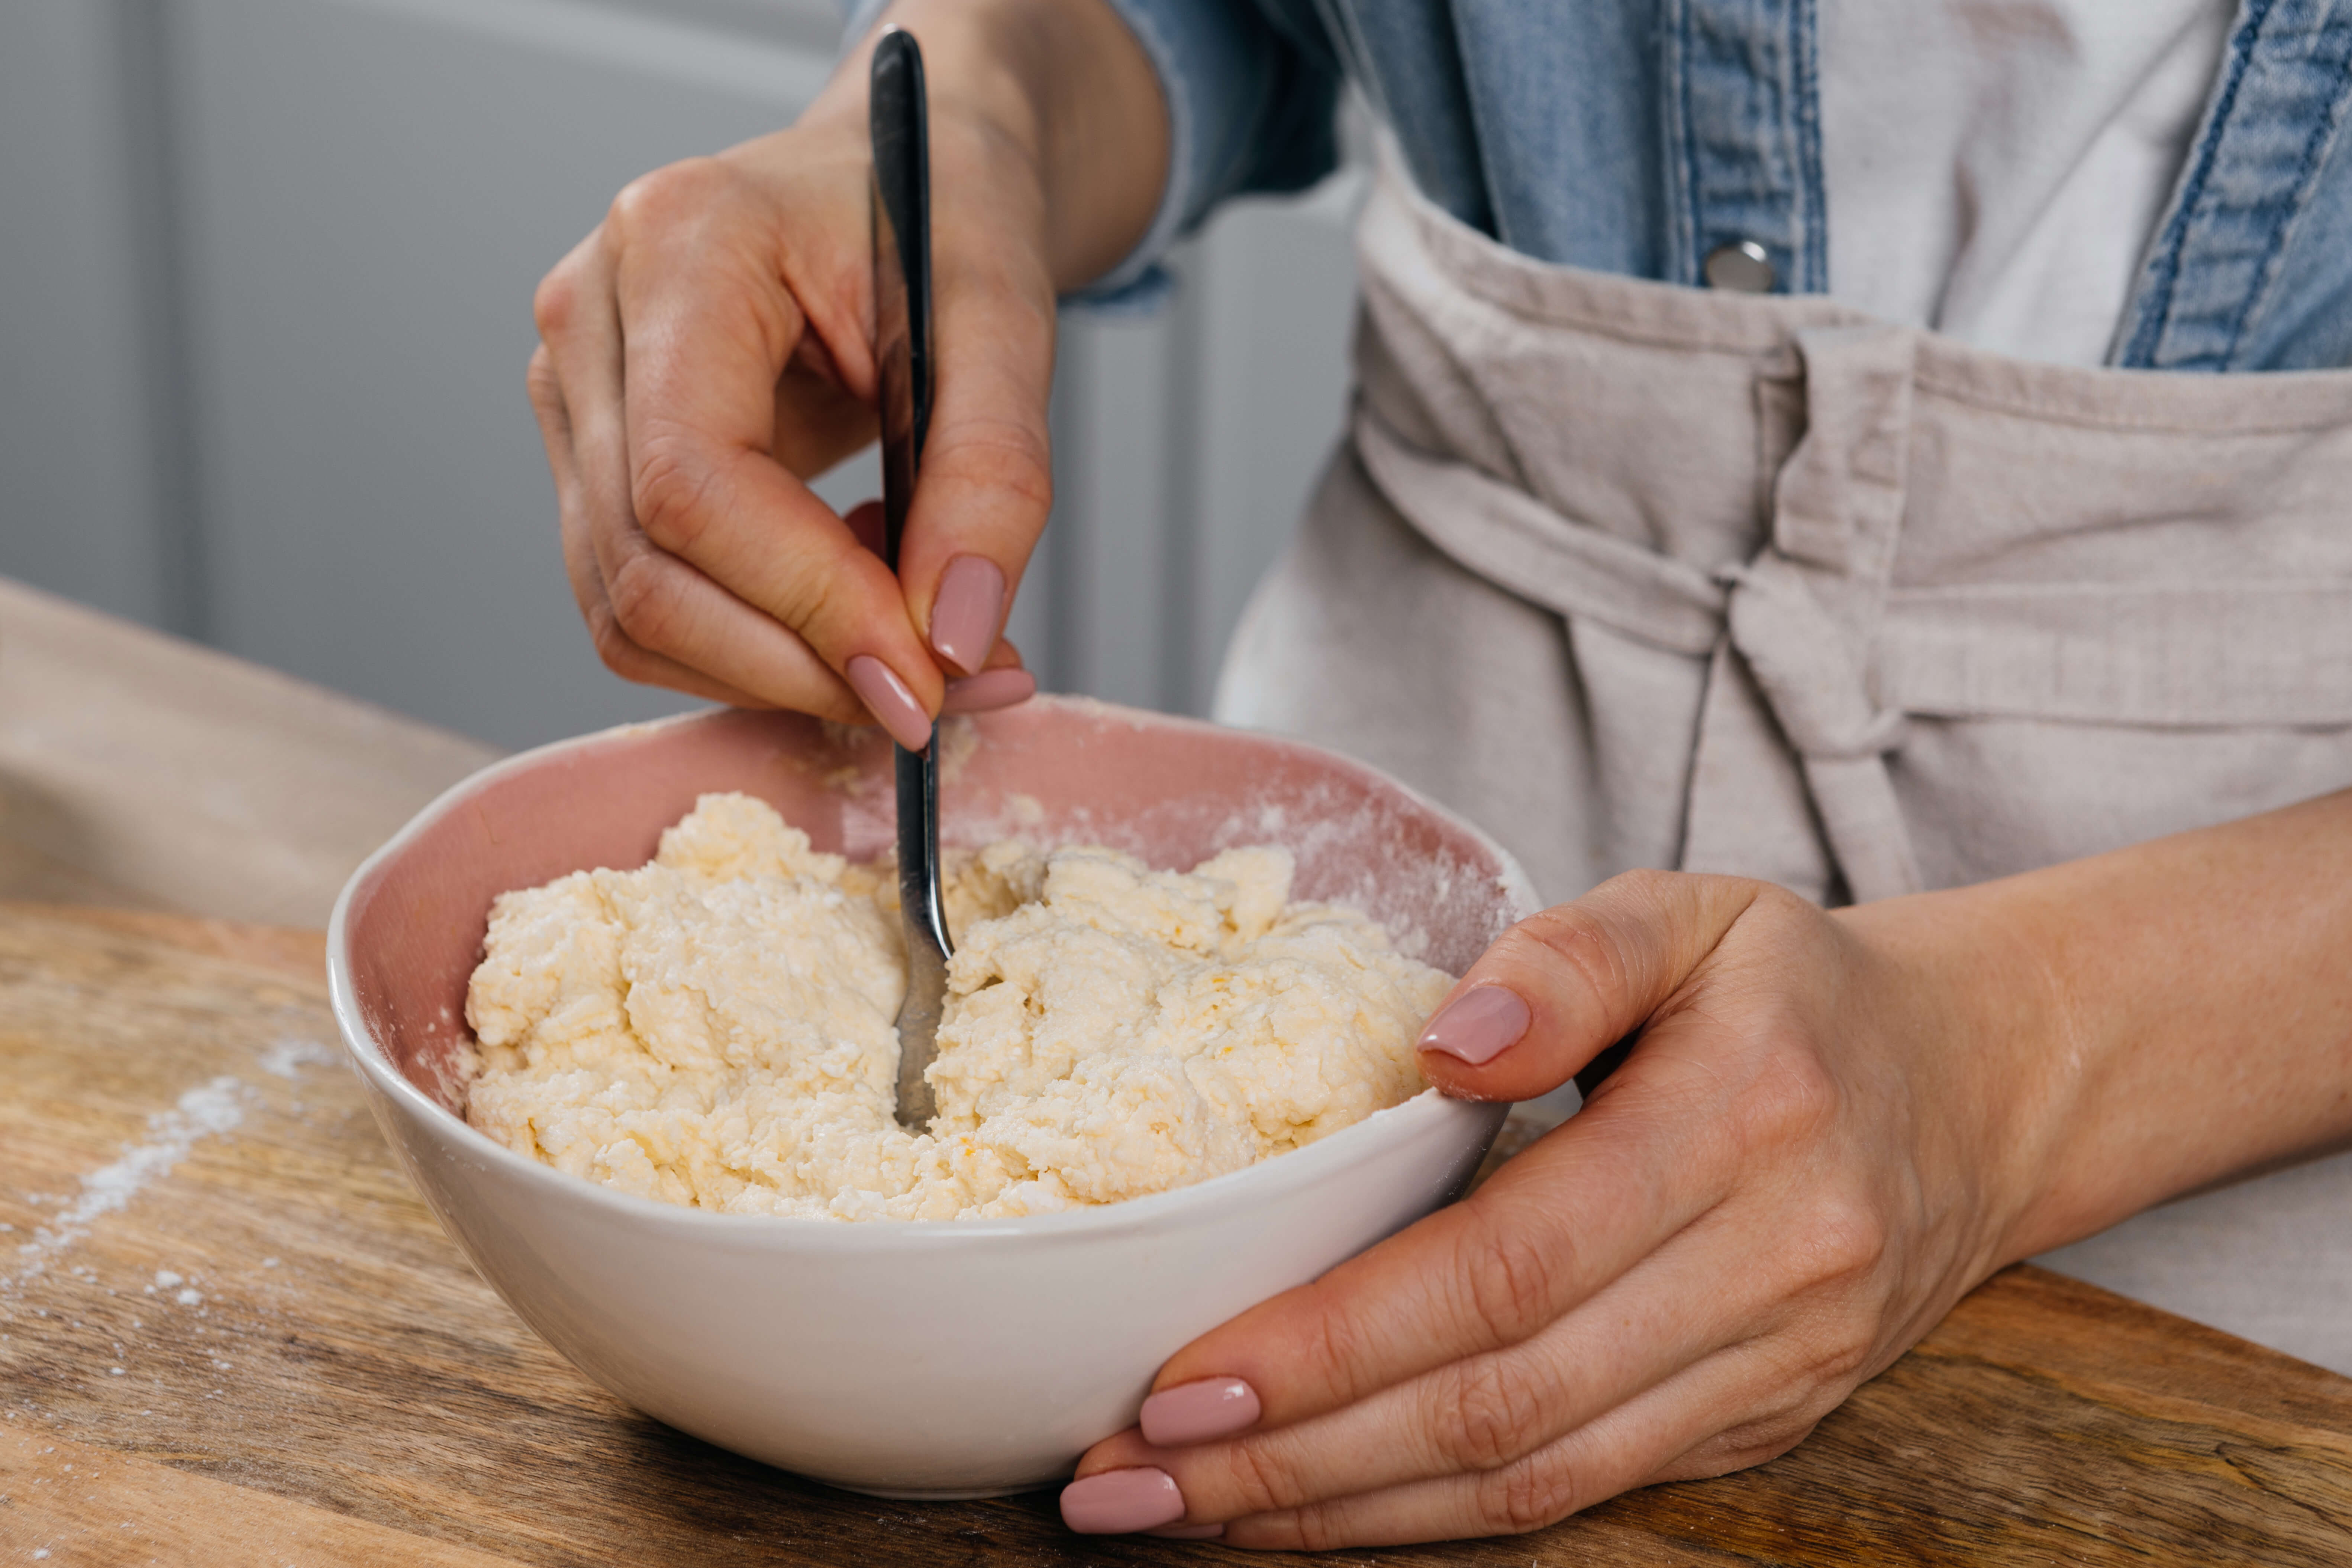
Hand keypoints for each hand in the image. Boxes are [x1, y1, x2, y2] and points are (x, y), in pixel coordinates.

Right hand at [524, 0, 1165, 742]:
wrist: (906, 178)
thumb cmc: (943, 219)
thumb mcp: (1006, 321)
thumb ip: (992, 477)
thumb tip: (955, 641)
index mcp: (674, 244)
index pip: (694, 483)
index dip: (808, 604)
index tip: (925, 676)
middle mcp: (586, 318)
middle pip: (647, 567)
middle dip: (800, 664)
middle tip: (941, 694)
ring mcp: (571, 393)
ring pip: (631, 611)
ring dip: (779, 671)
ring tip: (912, 641)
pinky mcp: (593, 458)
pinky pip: (644, 605)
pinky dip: (756, 645)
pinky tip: (851, 595)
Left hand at [1061, 869, 2060, 1546]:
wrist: (1976, 1089)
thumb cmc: (1800, 988)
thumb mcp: (1696, 910)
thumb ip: (1566, 958)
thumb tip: (1439, 1044)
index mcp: (1743, 1124)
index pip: (1504, 1268)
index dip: (1336, 1340)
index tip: (1182, 1381)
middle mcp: (1771, 1269)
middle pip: (1500, 1401)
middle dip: (1296, 1457)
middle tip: (1121, 1475)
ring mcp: (1773, 1369)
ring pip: (1531, 1478)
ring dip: (1342, 1510)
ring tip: (1179, 1512)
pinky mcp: (1761, 1425)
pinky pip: (1580, 1490)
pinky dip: (1434, 1514)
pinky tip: (1317, 1506)